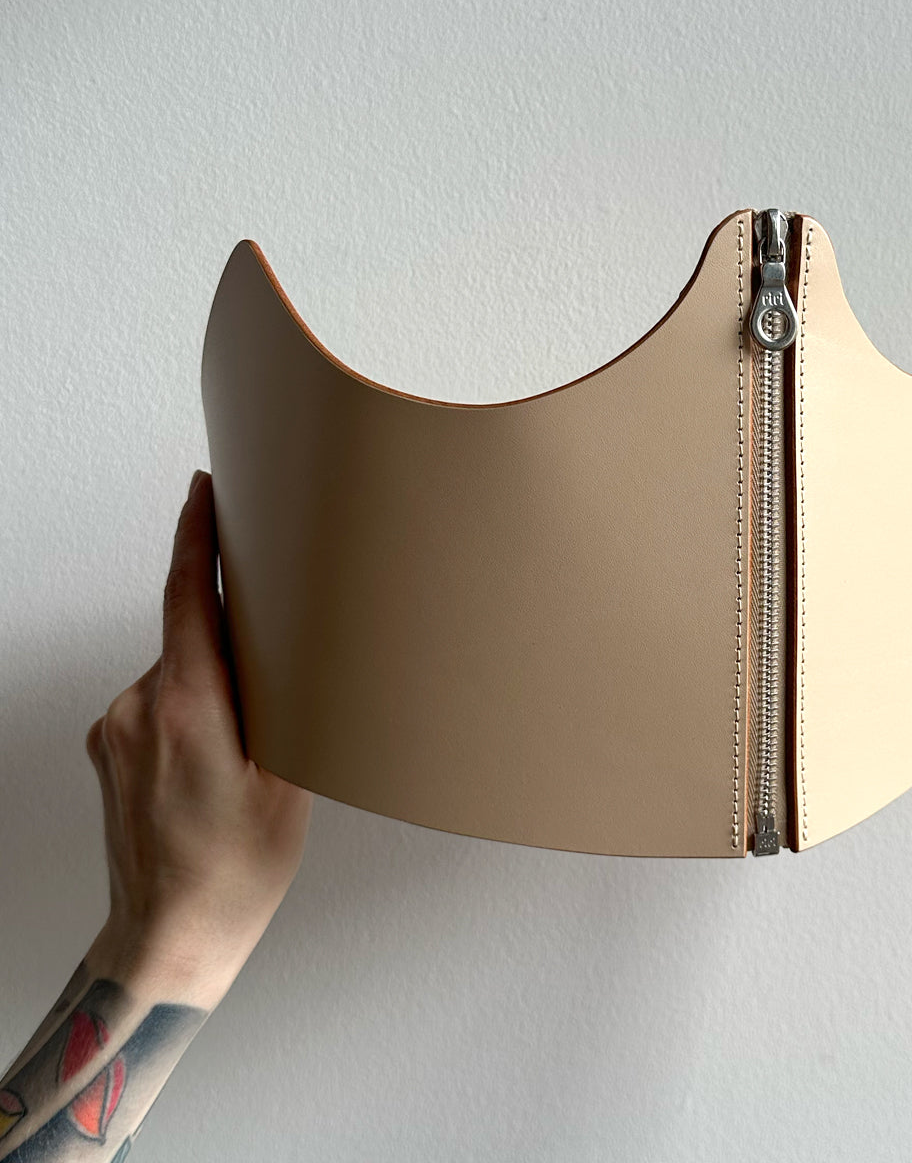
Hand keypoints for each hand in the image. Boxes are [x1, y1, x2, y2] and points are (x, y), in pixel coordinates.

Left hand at [83, 470, 312, 994]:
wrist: (168, 936)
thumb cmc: (236, 867)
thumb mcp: (288, 777)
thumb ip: (279, 700)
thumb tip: (282, 647)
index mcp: (187, 708)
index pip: (188, 597)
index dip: (197, 536)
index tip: (204, 490)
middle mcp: (138, 707)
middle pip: (191, 635)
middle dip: (234, 639)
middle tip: (276, 683)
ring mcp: (116, 729)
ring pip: (178, 671)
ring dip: (215, 685)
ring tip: (249, 748)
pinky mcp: (108, 747)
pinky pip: (159, 700)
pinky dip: (192, 709)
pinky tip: (218, 761)